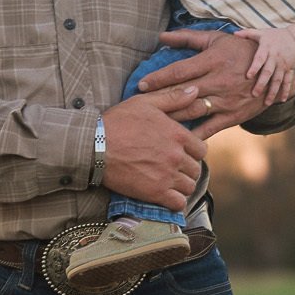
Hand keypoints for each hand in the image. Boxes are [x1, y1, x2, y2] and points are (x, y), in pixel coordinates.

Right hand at [100, 86, 206, 210]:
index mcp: (177, 135)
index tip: (181, 154)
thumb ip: (172, 98)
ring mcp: (167, 175)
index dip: (192, 152)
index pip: (201, 150)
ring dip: (181, 185)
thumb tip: (195, 91)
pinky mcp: (155, 193)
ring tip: (169, 182)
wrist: (94, 146)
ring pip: (189, 187)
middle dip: (187, 169)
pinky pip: (178, 203)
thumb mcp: (145, 102)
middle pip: (196, 169)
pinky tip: (166, 196)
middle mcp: (176, 156)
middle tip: (174, 169)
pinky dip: (175, 201)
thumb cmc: (117, 122)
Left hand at [140, 30, 284, 137]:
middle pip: (182, 93)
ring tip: (152, 123)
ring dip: (171, 118)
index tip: (141, 85)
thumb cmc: (240, 51)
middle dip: (159, 100)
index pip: (180, 70)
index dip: (159, 79)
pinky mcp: (233, 116)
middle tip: (139, 106)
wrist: (273, 70)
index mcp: (213, 60)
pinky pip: (210, 128)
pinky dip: (193, 135)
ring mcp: (226, 100)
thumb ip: (188, 38)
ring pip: (193, 111)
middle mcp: (218, 81)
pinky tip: (177, 139)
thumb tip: (161, 36)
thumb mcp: (216, 40)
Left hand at [234, 26, 294, 102]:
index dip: (254, 67)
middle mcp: (275, 58)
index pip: (260, 58)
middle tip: (254, 94)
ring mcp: (283, 65)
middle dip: (262, 83)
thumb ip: (247, 33)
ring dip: (273, 91)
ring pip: (278, 79)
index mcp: (267, 48)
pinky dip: (286, 91)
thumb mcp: (261, 32)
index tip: (248, 76)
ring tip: (267, 102)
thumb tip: (233, 33)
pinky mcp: (289, 70)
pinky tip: (282, 100)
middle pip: (269, 72)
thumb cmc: (274, 36)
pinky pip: (288, 81)